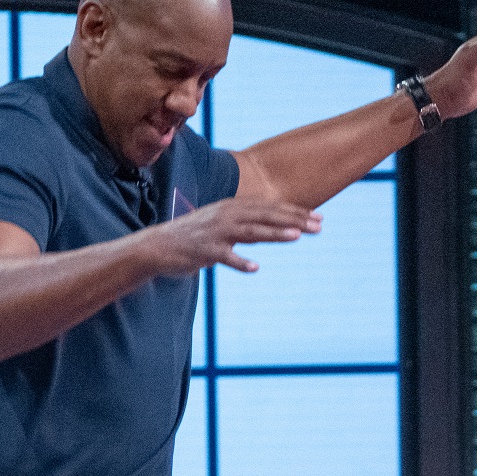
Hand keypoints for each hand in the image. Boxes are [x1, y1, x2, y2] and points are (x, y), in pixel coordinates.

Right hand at [151, 194, 321, 274]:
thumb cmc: (194, 238)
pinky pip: (224, 257)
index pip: (270, 208)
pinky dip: (238, 262)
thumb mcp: (223, 225)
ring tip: (295, 236)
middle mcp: (226, 215)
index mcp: (233, 208)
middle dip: (294, 220)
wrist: (157, 247)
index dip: (295, 212)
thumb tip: (274, 226)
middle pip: (266, 216)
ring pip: (250, 232)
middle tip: (319, 226)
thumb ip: (247, 224)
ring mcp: (215, 232)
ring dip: (273, 234)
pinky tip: (254, 268)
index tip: (319, 218)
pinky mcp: (203, 250)